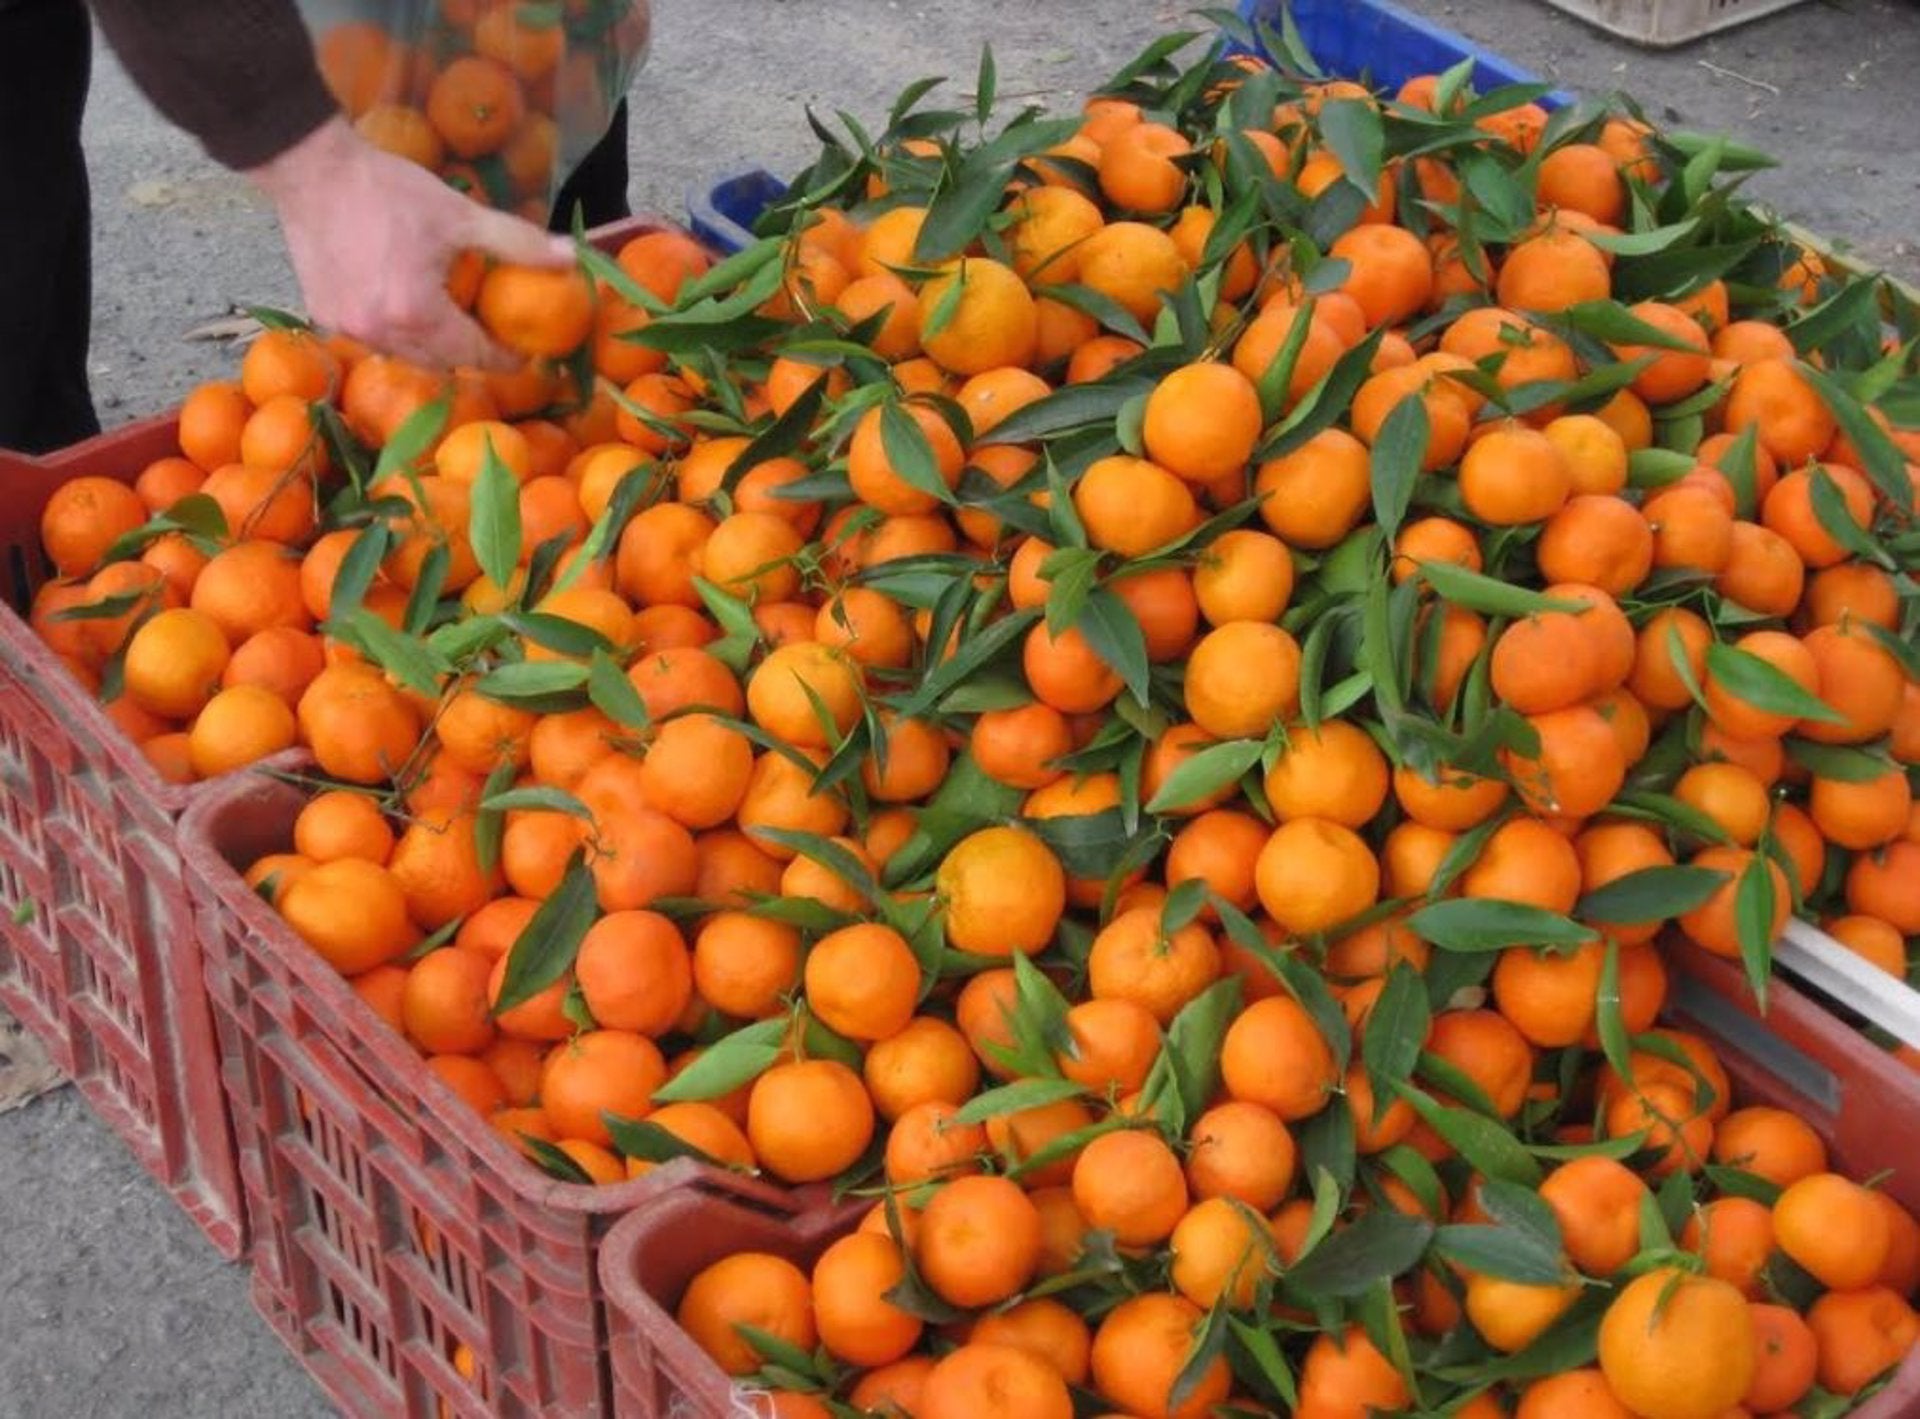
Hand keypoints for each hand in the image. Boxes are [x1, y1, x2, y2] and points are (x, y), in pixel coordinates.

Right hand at [248, 117, 573, 370]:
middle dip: (471, 354)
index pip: (475, 356)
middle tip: (493, 335)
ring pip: (406, 355)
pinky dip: (397, 330)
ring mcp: (347, 328)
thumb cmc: (389, 189)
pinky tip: (408, 305)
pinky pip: (373, 338)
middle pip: (442, 363)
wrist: (311, 168)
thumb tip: (571, 256)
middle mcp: (380, 333)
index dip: (506, 359)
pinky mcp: (324, 315)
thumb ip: (518, 241)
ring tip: (452, 319)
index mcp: (417, 314)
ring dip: (433, 345)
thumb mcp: (460, 214)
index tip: (526, 354)